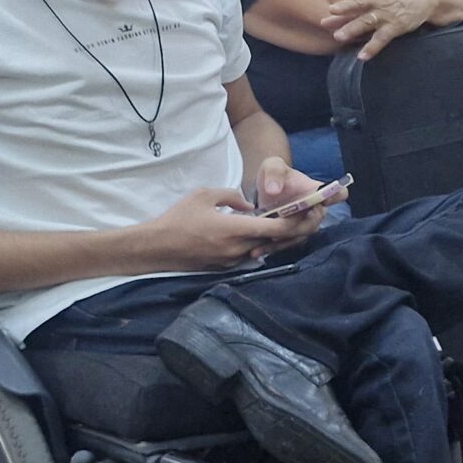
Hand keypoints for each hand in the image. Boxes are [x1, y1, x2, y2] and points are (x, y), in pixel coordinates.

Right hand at [140, 179, 311, 269]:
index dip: (296, 220)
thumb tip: (249, 205)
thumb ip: (232, 196)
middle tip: (299, 215)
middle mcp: (239, 249)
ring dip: (270, 238)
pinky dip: (255, 244)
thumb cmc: (178, 218)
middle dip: (288, 229)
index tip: (307, 211)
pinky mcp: (225, 267)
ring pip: (261, 248)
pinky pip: (248, 254)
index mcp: (236, 229)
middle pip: (274, 240)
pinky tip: (253, 233)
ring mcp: (232, 261)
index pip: (277, 228)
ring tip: (277, 221)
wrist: (156, 247)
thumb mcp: (204, 195)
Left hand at [321, 0, 441, 58]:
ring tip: (338, 37)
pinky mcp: (396, 26)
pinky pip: (382, 38)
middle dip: (344, 9)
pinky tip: (362, 57)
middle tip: (329, 16)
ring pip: (367, 21)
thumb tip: (329, 10)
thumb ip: (354, 3)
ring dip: (352, 29)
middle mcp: (376, 2)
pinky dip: (372, 47)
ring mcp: (386, 15)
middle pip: (358, 4)